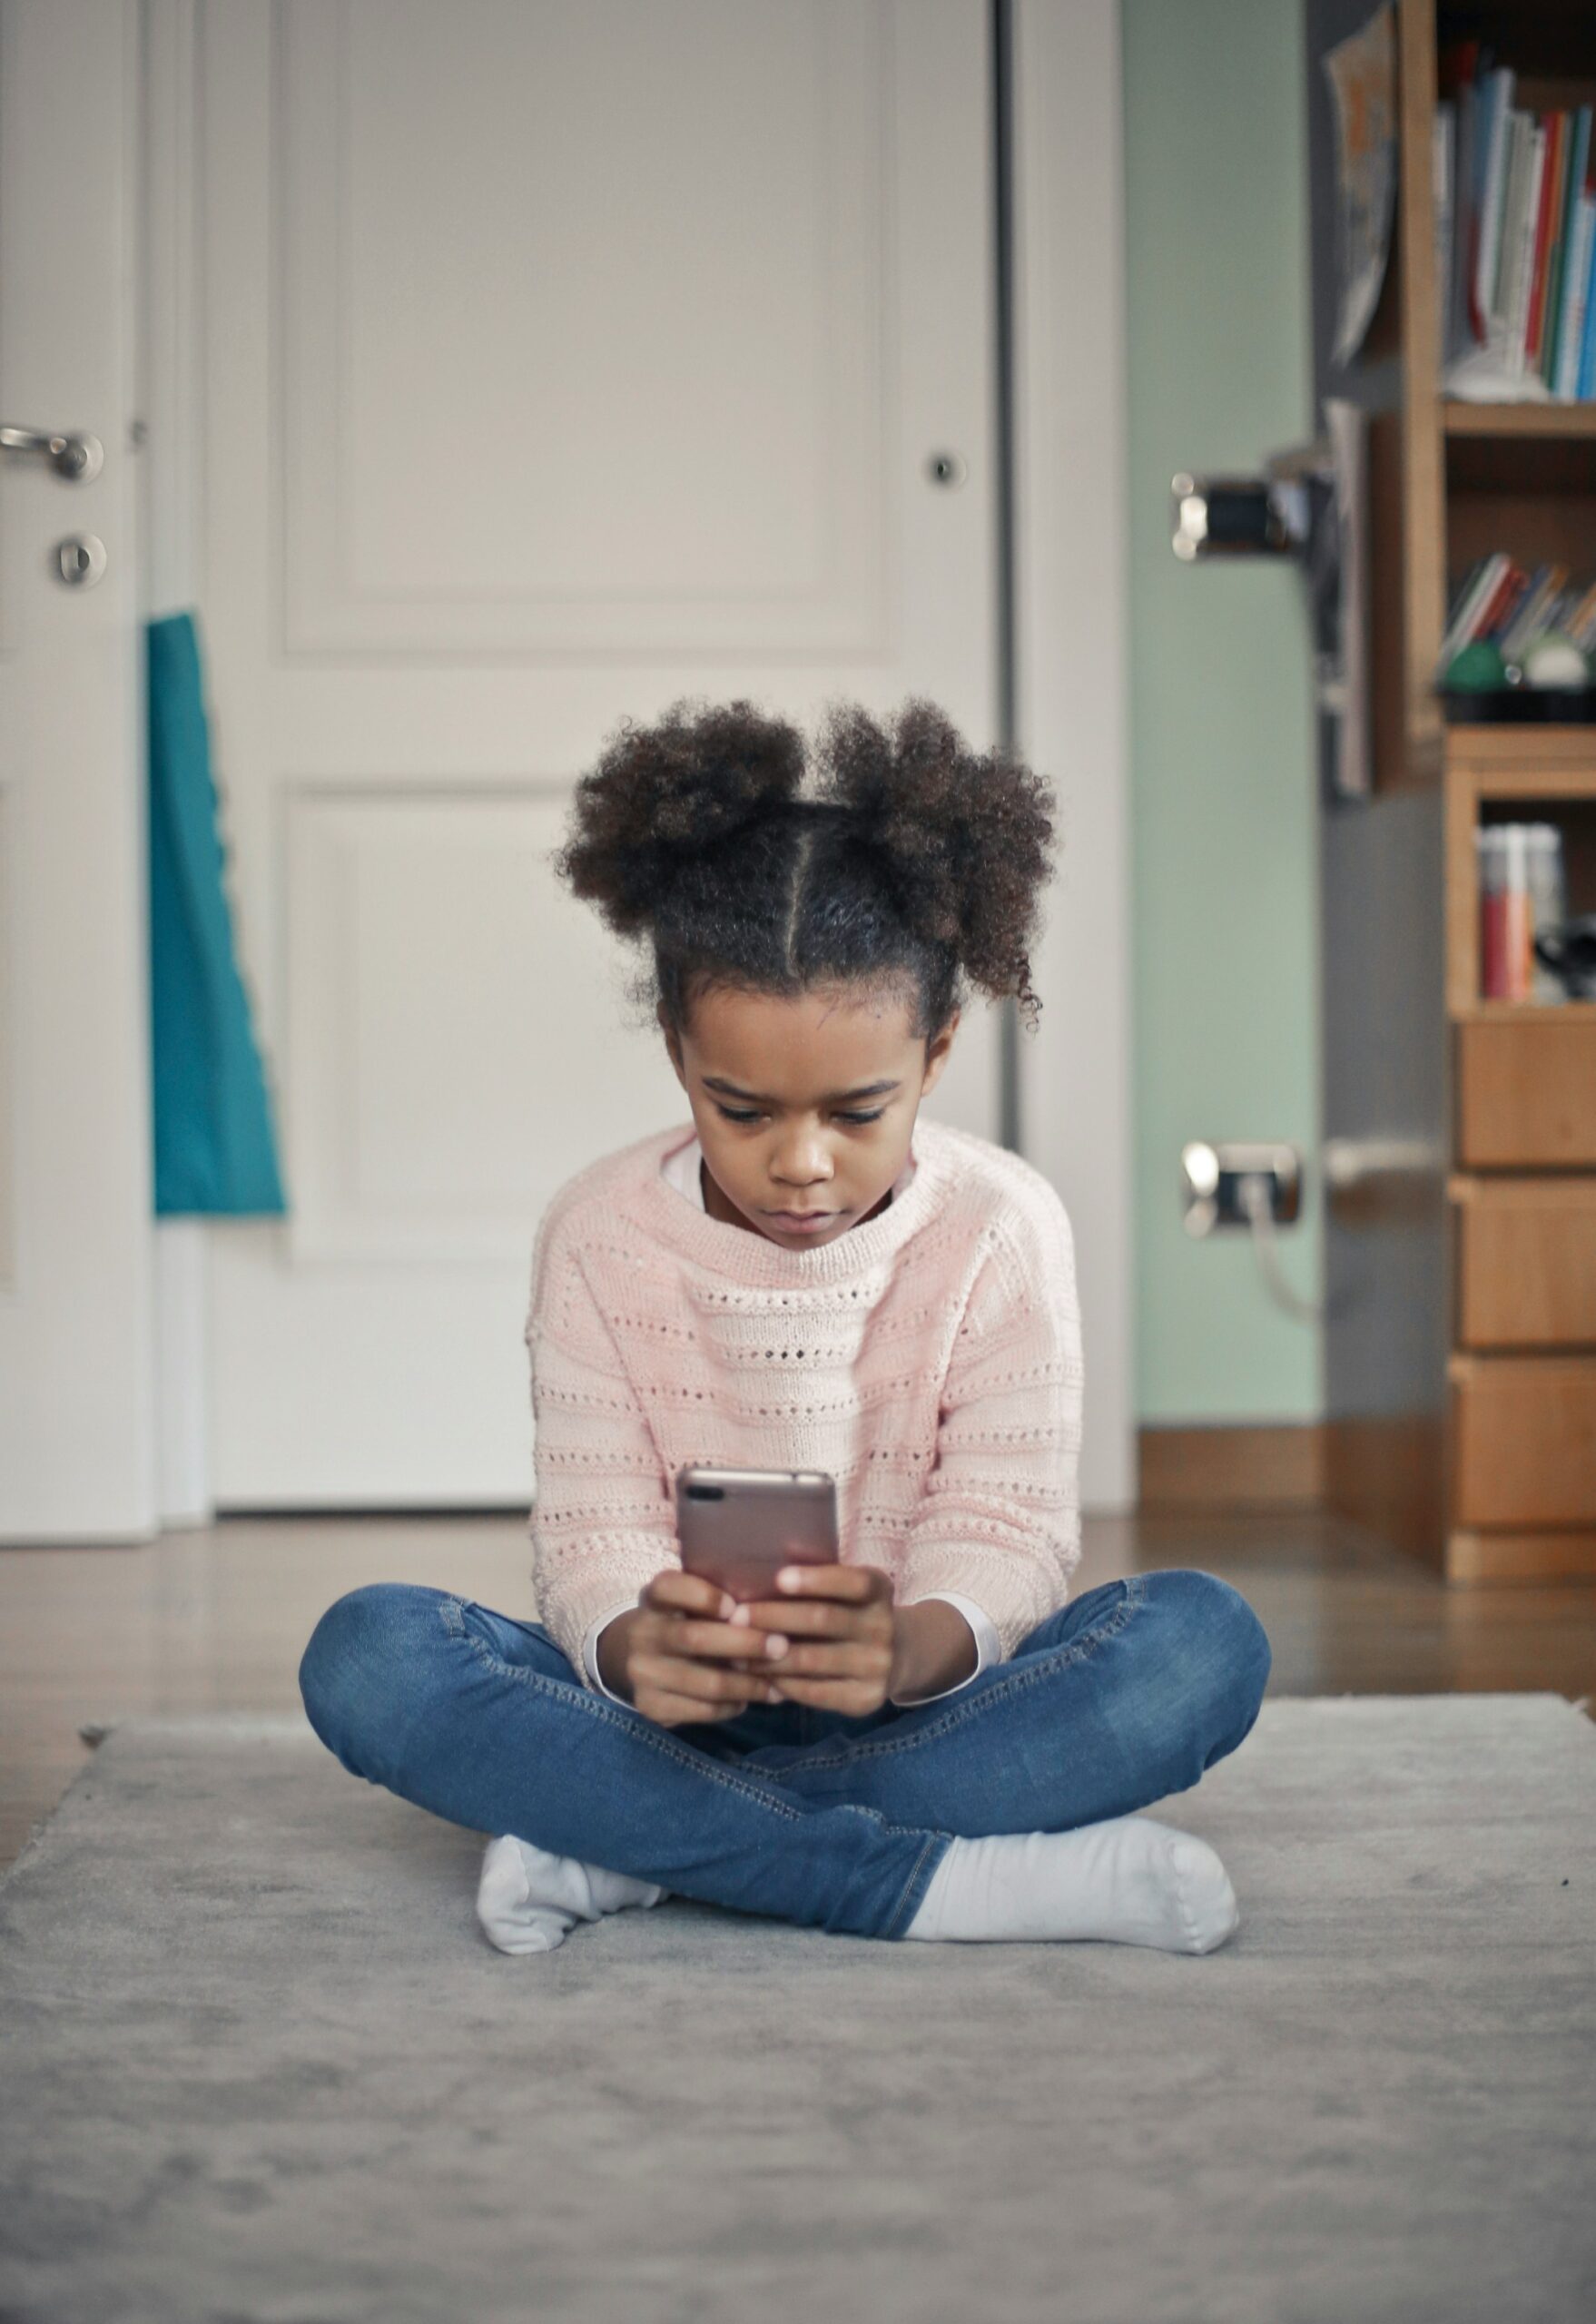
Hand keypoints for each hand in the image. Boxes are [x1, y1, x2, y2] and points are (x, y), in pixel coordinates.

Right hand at [599, 1570, 791, 1728]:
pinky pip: (703, 1710)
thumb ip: (722, 1602)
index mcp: (654, 1598)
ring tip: (778, 1686)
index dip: (703, 1597)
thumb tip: (777, 1609)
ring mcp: (642, 1672)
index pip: (669, 1587)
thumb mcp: (691, 1603)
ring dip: (749, 1685)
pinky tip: (750, 1700)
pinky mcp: (650, 1706)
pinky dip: (733, 1706)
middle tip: (782, 1647)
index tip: (735, 1607)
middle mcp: (642, 1633)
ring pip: (706, 1682)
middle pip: (695, 1638)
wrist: (637, 1660)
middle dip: (745, 1643)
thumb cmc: (684, 1623)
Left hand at [729, 1563, 899, 1715]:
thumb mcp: (844, 1590)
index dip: (816, 1580)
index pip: (851, 1582)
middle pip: (823, 1619)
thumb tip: (762, 1568)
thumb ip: (815, 1581)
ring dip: (768, 1656)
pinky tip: (759, 1675)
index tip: (778, 1578)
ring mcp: (877, 1666)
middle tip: (736, 1617)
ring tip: (736, 1651)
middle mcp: (883, 1627)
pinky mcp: (865, 1699)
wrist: (893, 1657)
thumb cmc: (848, 1612)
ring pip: (812, 1660)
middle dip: (774, 1617)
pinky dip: (782, 1682)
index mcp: (879, 1589)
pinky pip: (814, 1692)